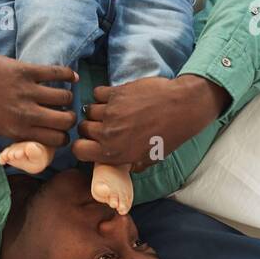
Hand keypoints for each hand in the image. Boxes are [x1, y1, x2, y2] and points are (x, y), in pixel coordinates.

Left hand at [0, 52, 77, 144]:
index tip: (60, 129)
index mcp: (19, 131)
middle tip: (64, 112)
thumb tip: (36, 135)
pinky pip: (55, 72)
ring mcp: (26, 91)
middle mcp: (26, 114)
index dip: (62, 135)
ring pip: (64, 97)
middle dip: (69, 118)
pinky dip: (67, 74)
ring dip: (66, 97)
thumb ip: (19, 131)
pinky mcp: (25, 71)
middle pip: (66, 121)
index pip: (57, 139)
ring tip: (62, 94)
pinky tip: (71, 76)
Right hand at [72, 73, 229, 168]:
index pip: (78, 150)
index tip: (90, 142)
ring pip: (89, 109)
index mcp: (114, 153)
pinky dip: (103, 95)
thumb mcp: (150, 159)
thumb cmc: (168, 135)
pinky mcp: (116, 92)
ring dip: (97, 110)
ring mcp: (111, 111)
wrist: (181, 108)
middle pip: (82, 128)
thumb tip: (123, 166)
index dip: (82, 146)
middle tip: (103, 125)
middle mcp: (109, 133)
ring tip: (111, 111)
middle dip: (90, 127)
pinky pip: (98, 93)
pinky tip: (114, 98)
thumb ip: (131, 164)